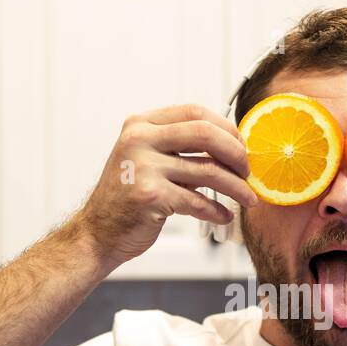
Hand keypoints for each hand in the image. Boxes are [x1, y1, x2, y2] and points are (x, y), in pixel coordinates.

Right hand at [72, 104, 258, 266]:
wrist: (97, 233)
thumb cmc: (129, 198)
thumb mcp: (147, 159)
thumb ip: (178, 147)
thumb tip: (231, 144)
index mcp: (140, 124)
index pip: (195, 112)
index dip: (226, 128)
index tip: (241, 147)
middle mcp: (139, 140)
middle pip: (205, 134)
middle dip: (236, 153)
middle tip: (248, 171)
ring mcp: (143, 167)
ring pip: (208, 170)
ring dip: (236, 187)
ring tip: (249, 199)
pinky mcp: (150, 196)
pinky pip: (197, 201)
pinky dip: (216, 211)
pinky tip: (224, 216)